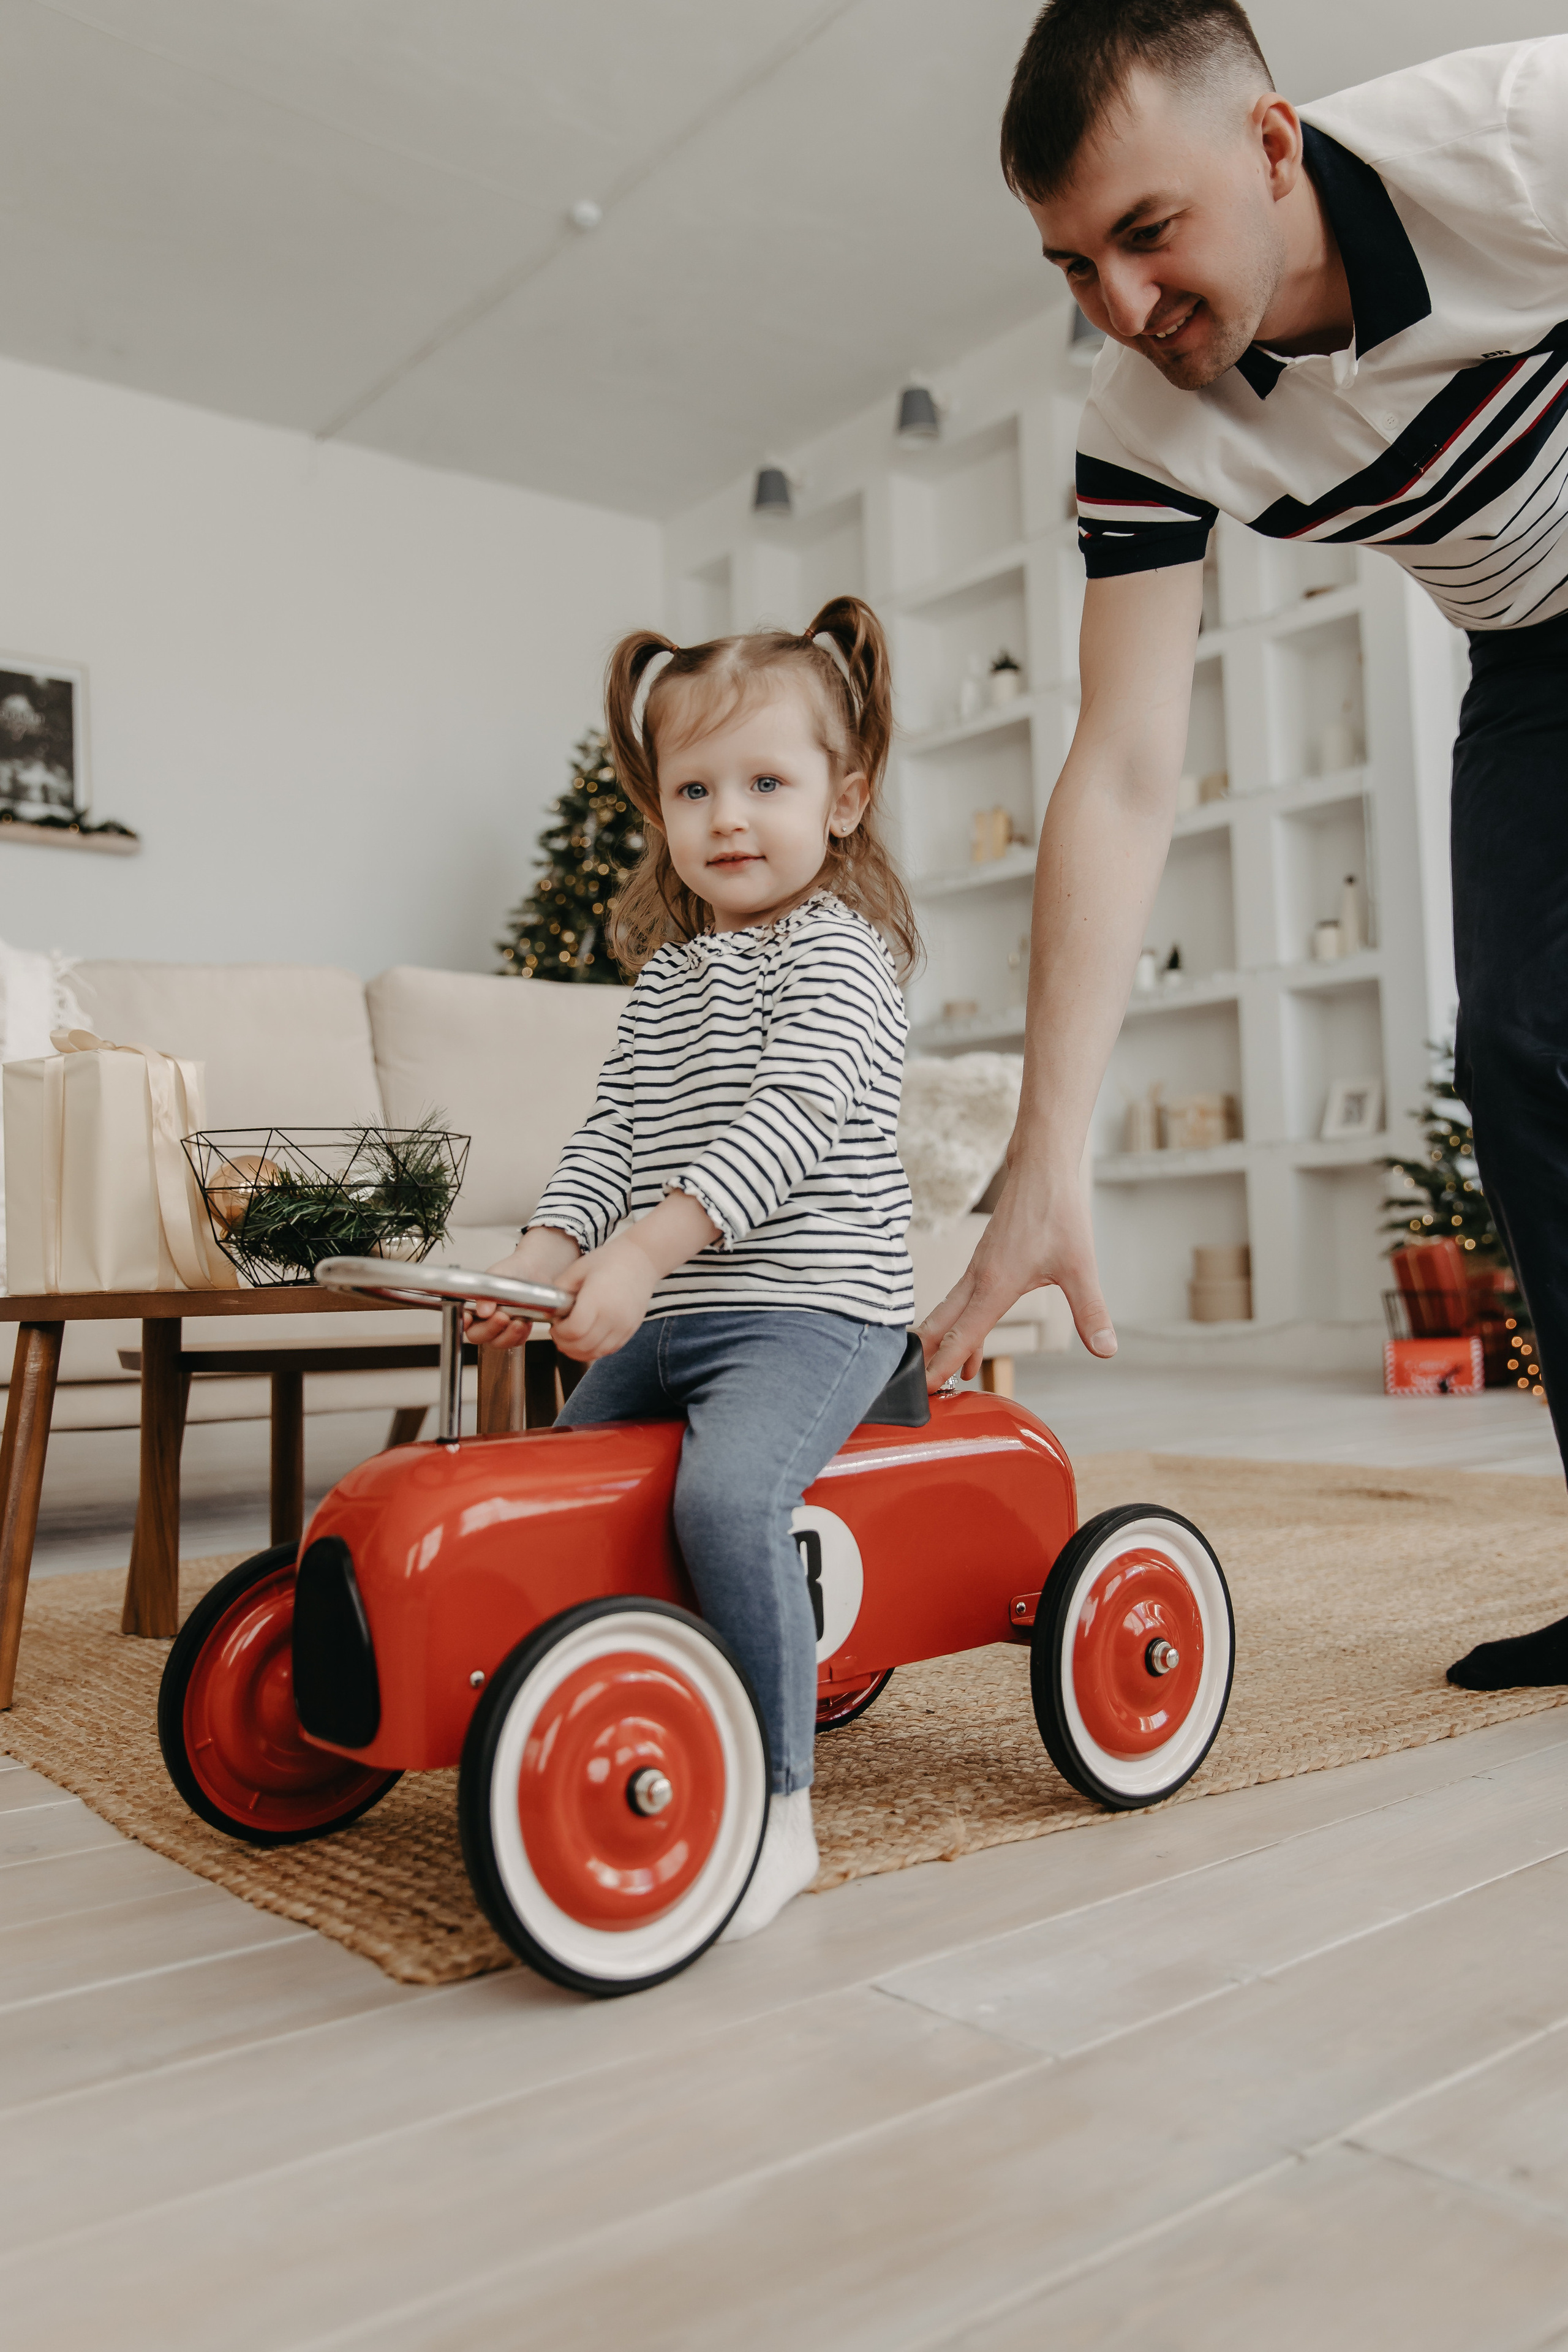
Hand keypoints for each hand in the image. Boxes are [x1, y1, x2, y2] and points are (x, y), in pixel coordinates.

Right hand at [465, 1230, 580, 1349]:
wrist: (534, 1270)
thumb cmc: (512, 1270)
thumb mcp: (497, 1276)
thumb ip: (488, 1293)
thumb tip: (483, 1311)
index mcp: (473, 1306)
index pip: (461, 1320)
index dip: (463, 1323)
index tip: (468, 1317)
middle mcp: (483, 1320)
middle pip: (478, 1336)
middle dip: (490, 1329)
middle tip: (502, 1317)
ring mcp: (500, 1328)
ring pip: (498, 1342)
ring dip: (508, 1335)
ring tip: (519, 1321)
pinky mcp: (516, 1332)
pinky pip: (516, 1342)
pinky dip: (521, 1335)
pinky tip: (526, 1322)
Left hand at [551, 1234, 657, 1361]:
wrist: (642, 1260)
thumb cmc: (610, 1260)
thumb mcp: (578, 1269)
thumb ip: (560, 1290)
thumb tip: (549, 1309)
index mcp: (597, 1299)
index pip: (574, 1330)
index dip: (559, 1332)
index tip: (555, 1324)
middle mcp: (613, 1316)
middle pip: (583, 1346)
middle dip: (564, 1343)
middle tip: (558, 1332)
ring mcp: (624, 1326)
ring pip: (596, 1353)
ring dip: (578, 1351)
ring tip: (570, 1338)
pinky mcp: (631, 1330)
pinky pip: (609, 1350)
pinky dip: (594, 1350)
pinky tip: (586, 1339)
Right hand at [918, 1159, 1114, 1386]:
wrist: (1041, 1169)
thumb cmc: (1058, 1212)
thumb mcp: (1081, 1266)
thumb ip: (1090, 1310)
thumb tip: (1106, 1348)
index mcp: (996, 1285)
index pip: (963, 1335)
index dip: (943, 1365)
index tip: (926, 1391)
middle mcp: (978, 1278)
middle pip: (943, 1326)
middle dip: (928, 1359)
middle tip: (913, 1391)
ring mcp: (977, 1268)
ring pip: (948, 1312)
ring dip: (939, 1342)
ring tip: (935, 1374)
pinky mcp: (983, 1260)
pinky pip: (960, 1299)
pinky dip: (954, 1323)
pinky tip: (966, 1336)